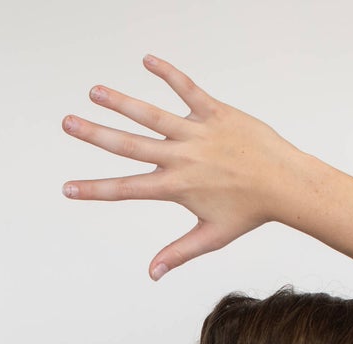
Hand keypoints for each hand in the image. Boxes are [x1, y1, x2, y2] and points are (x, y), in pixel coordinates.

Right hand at [61, 53, 315, 280]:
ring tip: (95, 91)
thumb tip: (152, 274)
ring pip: (151, 114)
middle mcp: (181, 158)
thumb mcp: (211, 236)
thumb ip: (177, 252)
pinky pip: (187, 89)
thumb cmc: (251, 212)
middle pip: (128, 145)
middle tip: (66, 123)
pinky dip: (168, 74)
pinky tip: (146, 60)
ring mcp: (197, 133)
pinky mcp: (215, 112)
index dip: (93, 190)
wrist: (286, 183)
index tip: (67, 188)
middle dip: (94, 134)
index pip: (125, 189)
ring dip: (120, 102)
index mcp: (175, 186)